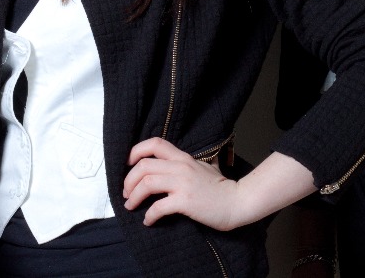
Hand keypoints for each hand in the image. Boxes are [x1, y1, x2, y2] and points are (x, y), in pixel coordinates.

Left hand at [123, 137, 245, 229]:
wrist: (238, 202)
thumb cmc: (221, 187)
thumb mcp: (204, 167)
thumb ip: (189, 163)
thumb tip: (176, 163)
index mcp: (183, 157)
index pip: (155, 143)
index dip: (136, 151)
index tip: (128, 164)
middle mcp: (181, 167)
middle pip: (143, 165)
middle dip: (128, 180)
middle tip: (126, 193)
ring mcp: (183, 184)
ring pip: (147, 183)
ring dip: (134, 197)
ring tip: (131, 206)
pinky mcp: (185, 201)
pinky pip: (158, 207)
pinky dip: (149, 215)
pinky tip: (148, 221)